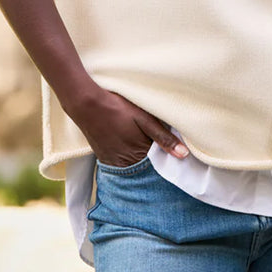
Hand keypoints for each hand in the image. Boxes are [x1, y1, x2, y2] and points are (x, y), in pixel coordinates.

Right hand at [66, 82, 188, 166]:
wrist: (87, 104)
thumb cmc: (118, 107)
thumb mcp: (144, 118)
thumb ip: (163, 137)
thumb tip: (183, 155)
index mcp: (139, 154)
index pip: (159, 164)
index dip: (167, 157)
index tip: (174, 151)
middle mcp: (125, 163)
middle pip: (145, 167)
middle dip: (154, 160)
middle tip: (156, 144)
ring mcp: (112, 162)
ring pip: (133, 166)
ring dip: (140, 159)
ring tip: (140, 142)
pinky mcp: (103, 158)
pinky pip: (120, 164)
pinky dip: (127, 158)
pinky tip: (128, 145)